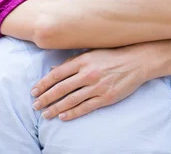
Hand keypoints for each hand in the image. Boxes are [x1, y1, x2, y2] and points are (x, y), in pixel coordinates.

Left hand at [31, 46, 145, 120]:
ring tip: (45, 114)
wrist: (137, 62)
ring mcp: (97, 86)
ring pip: (71, 100)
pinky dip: (72, 113)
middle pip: (61, 88)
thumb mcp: (91, 53)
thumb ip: (72, 61)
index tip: (34, 91)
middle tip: (35, 105)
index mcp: (83, 61)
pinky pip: (85, 107)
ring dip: (56, 108)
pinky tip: (63, 116)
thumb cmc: (112, 56)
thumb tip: (52, 69)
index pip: (57, 74)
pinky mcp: (106, 97)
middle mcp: (88, 74)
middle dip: (46, 98)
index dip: (43, 84)